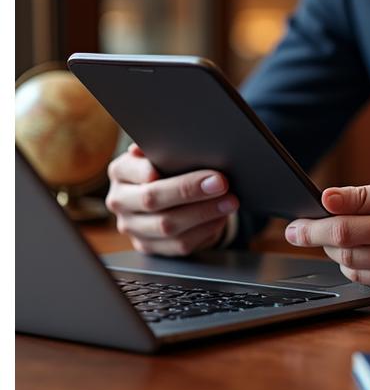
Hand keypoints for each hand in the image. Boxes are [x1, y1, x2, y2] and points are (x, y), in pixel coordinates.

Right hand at [105, 144, 238, 255]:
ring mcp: (132, 227)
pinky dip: (204, 230)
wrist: (169, 200)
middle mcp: (120, 200)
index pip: (130, 170)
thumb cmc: (169, 169)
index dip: (148, 169)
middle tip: (220, 182)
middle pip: (152, 199)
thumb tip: (162, 142)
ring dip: (204, 213)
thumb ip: (164, 148)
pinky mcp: (149, 247)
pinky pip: (178, 244)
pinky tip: (220, 217)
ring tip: (229, 201)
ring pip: (168, 225)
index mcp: (120, 171)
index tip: (174, 164)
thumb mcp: (164, 154)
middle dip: (189, 190)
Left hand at [285, 175, 369, 305]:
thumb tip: (330, 199)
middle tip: (297, 233)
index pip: (350, 208)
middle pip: (343, 240)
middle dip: (313, 236)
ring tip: (335, 244)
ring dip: (336, 255)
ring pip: (352, 265)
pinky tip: (368, 260)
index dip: (316, 216)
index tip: (297, 219)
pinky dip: (362, 271)